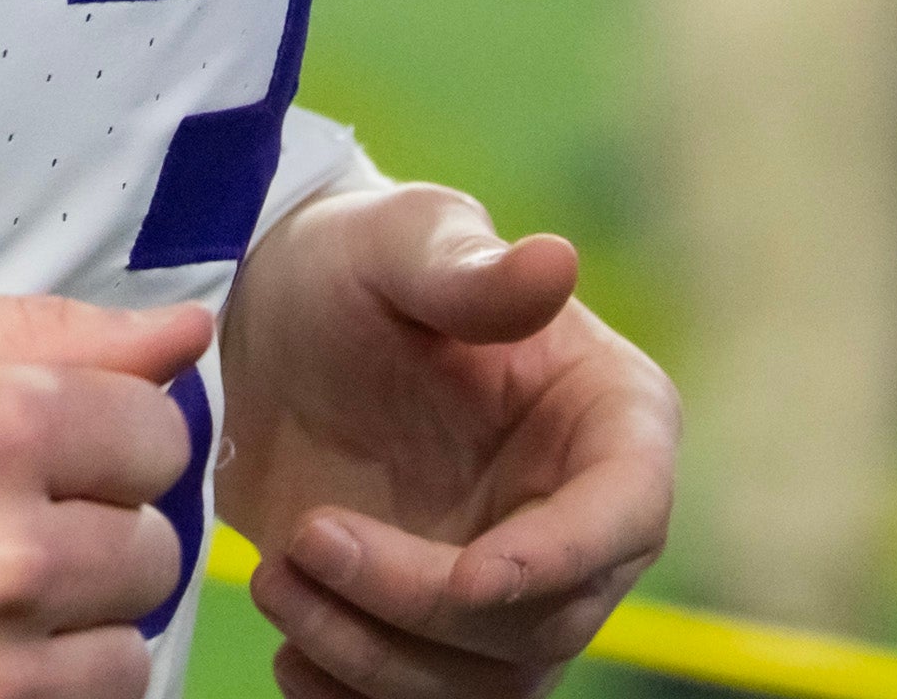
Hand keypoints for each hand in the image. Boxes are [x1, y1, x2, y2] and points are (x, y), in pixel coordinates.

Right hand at [0, 280, 208, 698]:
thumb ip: (26, 324)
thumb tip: (180, 328)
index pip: (156, 431)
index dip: (104, 430)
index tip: (46, 444)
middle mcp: (6, 555)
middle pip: (152, 543)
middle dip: (92, 526)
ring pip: (129, 647)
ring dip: (76, 622)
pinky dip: (41, 687)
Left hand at [218, 186, 673, 698]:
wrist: (269, 326)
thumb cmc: (356, 262)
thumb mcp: (401, 241)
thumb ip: (471, 270)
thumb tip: (557, 261)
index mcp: (611, 417)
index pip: (627, 514)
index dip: (559, 560)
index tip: (472, 578)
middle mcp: (585, 519)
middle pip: (545, 617)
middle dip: (423, 604)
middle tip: (308, 539)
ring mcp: (519, 585)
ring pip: (486, 682)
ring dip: (377, 660)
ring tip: (277, 581)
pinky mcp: (448, 633)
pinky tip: (292, 655)